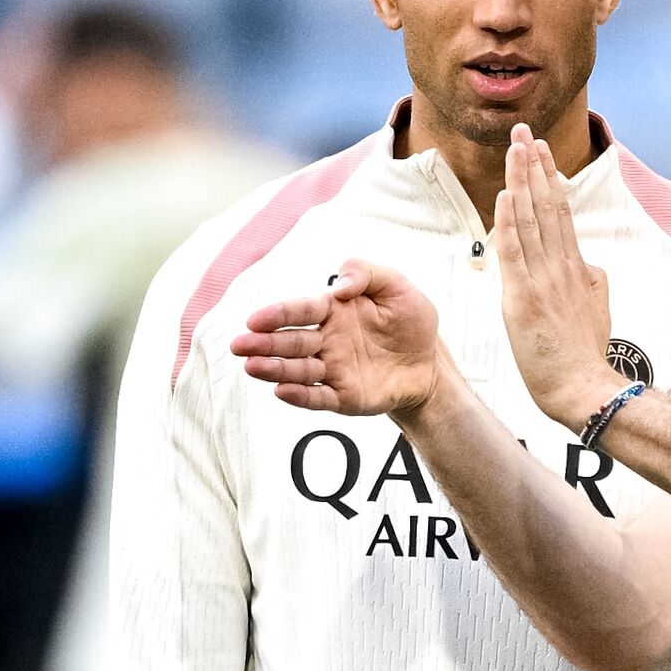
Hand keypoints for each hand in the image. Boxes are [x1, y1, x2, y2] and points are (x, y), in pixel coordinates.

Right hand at [230, 259, 457, 419]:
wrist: (431, 362)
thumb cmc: (411, 322)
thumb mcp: (398, 287)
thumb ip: (366, 273)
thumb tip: (338, 285)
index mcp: (334, 311)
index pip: (300, 310)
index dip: (277, 314)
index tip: (254, 319)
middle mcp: (327, 340)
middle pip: (291, 341)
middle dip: (264, 343)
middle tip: (239, 345)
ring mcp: (333, 370)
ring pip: (298, 370)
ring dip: (274, 369)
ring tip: (252, 366)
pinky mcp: (344, 397)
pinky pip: (318, 398)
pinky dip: (300, 395)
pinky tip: (282, 391)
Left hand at [495, 125, 626, 429]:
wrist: (584, 388)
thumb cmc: (585, 356)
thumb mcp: (598, 310)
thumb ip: (592, 282)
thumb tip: (590, 265)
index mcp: (578, 267)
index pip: (561, 212)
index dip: (549, 178)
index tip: (541, 151)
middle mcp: (563, 265)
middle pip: (547, 205)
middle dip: (534, 166)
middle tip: (524, 132)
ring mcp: (545, 279)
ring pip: (531, 219)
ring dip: (522, 181)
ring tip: (515, 148)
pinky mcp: (525, 297)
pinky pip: (516, 251)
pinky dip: (511, 222)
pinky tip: (506, 195)